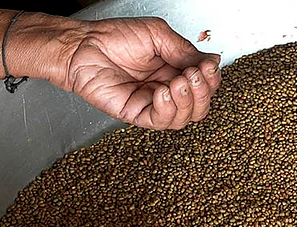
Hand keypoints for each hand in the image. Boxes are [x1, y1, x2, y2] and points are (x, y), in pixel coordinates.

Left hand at [53, 17, 220, 129]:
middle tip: (194, 75)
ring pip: (184, 117)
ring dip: (187, 101)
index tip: (208, 66)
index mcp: (175, 72)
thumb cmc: (114, 37)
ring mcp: (153, 104)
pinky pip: (161, 121)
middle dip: (202, 92)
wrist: (83, 45)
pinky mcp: (137, 114)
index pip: (204, 85)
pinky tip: (162, 92)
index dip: (211, 79)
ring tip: (178, 82)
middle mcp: (167, 90)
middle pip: (199, 106)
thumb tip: (213, 61)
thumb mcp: (158, 35)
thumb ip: (184, 50)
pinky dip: (167, 109)